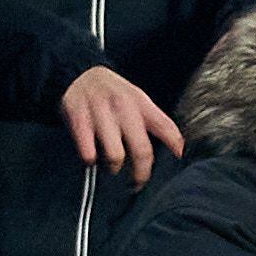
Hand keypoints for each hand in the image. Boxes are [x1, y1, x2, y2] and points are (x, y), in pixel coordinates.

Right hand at [61, 66, 181, 181]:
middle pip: (141, 150)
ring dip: (115, 167)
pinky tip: (92, 157)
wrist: (76, 73)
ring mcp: (100, 112)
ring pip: (115, 155)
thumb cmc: (113, 93)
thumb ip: (157, 122)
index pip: (165, 127)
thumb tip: (179, 150)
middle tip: (138, 182)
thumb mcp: (138, 99)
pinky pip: (88, 151)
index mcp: (140, 102)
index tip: (179, 159)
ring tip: (113, 168)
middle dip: (142, 173)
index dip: (175, 146)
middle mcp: (122, 107)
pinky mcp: (78, 118)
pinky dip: (91, 159)